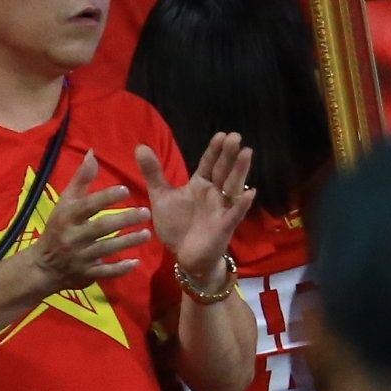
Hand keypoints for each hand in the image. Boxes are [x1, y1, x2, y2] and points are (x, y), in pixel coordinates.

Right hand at [30, 152, 151, 287]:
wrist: (43, 266)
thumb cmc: (58, 228)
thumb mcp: (65, 203)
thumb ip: (81, 180)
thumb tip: (92, 153)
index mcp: (67, 217)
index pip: (87, 206)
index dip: (105, 198)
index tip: (125, 190)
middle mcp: (73, 236)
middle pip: (100, 227)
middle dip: (124, 219)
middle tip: (146, 212)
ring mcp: (80, 257)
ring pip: (107, 249)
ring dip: (128, 241)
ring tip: (148, 234)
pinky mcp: (86, 274)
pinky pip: (106, 272)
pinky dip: (121, 268)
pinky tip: (136, 262)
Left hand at [137, 134, 255, 288]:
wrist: (184, 255)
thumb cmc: (177, 225)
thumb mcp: (161, 196)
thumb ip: (153, 173)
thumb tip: (140, 146)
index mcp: (200, 184)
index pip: (209, 163)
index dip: (215, 150)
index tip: (222, 134)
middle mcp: (214, 193)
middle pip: (223, 170)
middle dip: (229, 154)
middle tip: (235, 137)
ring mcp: (221, 208)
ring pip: (232, 186)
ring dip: (240, 171)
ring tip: (247, 153)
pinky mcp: (225, 226)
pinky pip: (235, 213)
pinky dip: (242, 204)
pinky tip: (250, 193)